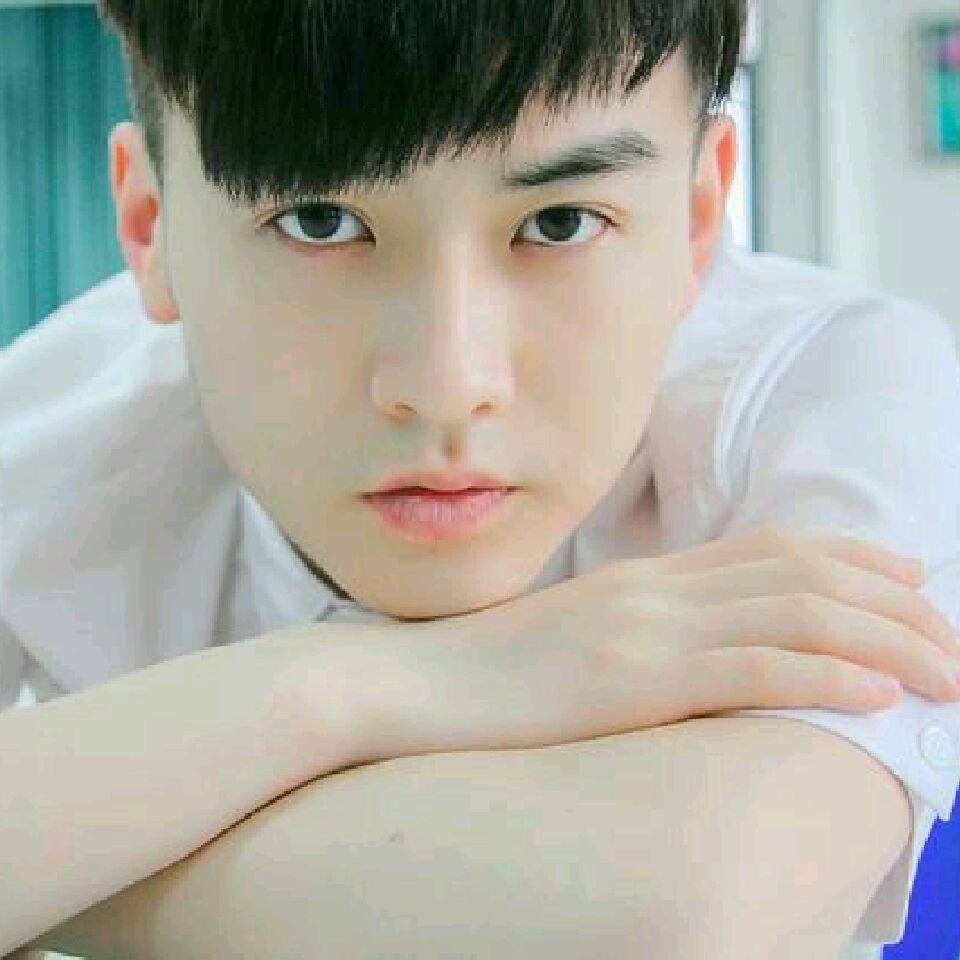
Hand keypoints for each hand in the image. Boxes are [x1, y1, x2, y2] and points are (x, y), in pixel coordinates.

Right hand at [349, 527, 959, 764]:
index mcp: (643, 580)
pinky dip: (821, 674)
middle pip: (799, 575)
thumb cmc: (485, 673)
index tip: (907, 576)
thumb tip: (688, 646)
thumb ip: (634, 627)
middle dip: (890, 602)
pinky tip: (875, 694)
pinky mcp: (629, 680)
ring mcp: (643, 629)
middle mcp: (654, 590)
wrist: (409, 687)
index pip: (769, 549)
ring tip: (946, 669)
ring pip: (791, 614)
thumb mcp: (572, 636)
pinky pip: (746, 667)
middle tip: (952, 633)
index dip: (849, 557)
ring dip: (881, 639)